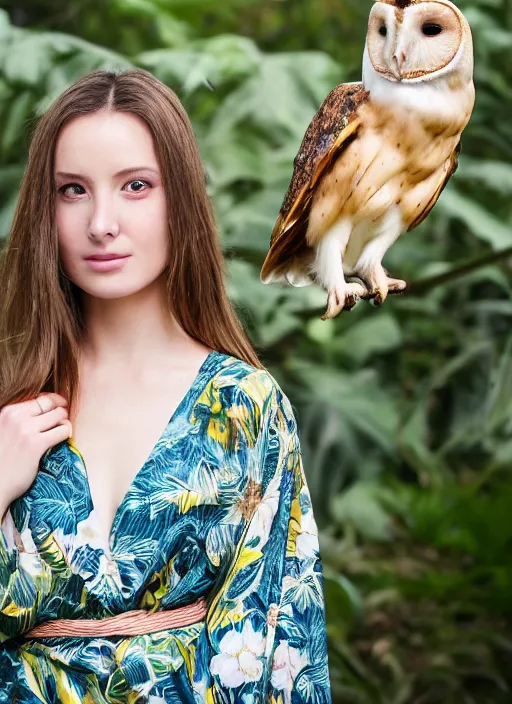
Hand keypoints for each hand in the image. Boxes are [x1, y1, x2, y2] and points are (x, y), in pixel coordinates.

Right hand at [0, 393, 71, 521]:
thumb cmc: (2, 459)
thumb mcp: (4, 430)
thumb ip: (18, 420)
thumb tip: (42, 411)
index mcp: (8, 411)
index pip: (38, 398)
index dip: (52, 401)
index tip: (58, 406)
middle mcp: (16, 417)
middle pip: (50, 402)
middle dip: (61, 408)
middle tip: (64, 416)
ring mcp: (26, 429)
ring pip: (59, 414)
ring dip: (65, 421)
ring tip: (64, 428)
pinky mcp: (36, 444)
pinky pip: (62, 430)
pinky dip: (66, 432)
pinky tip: (65, 437)